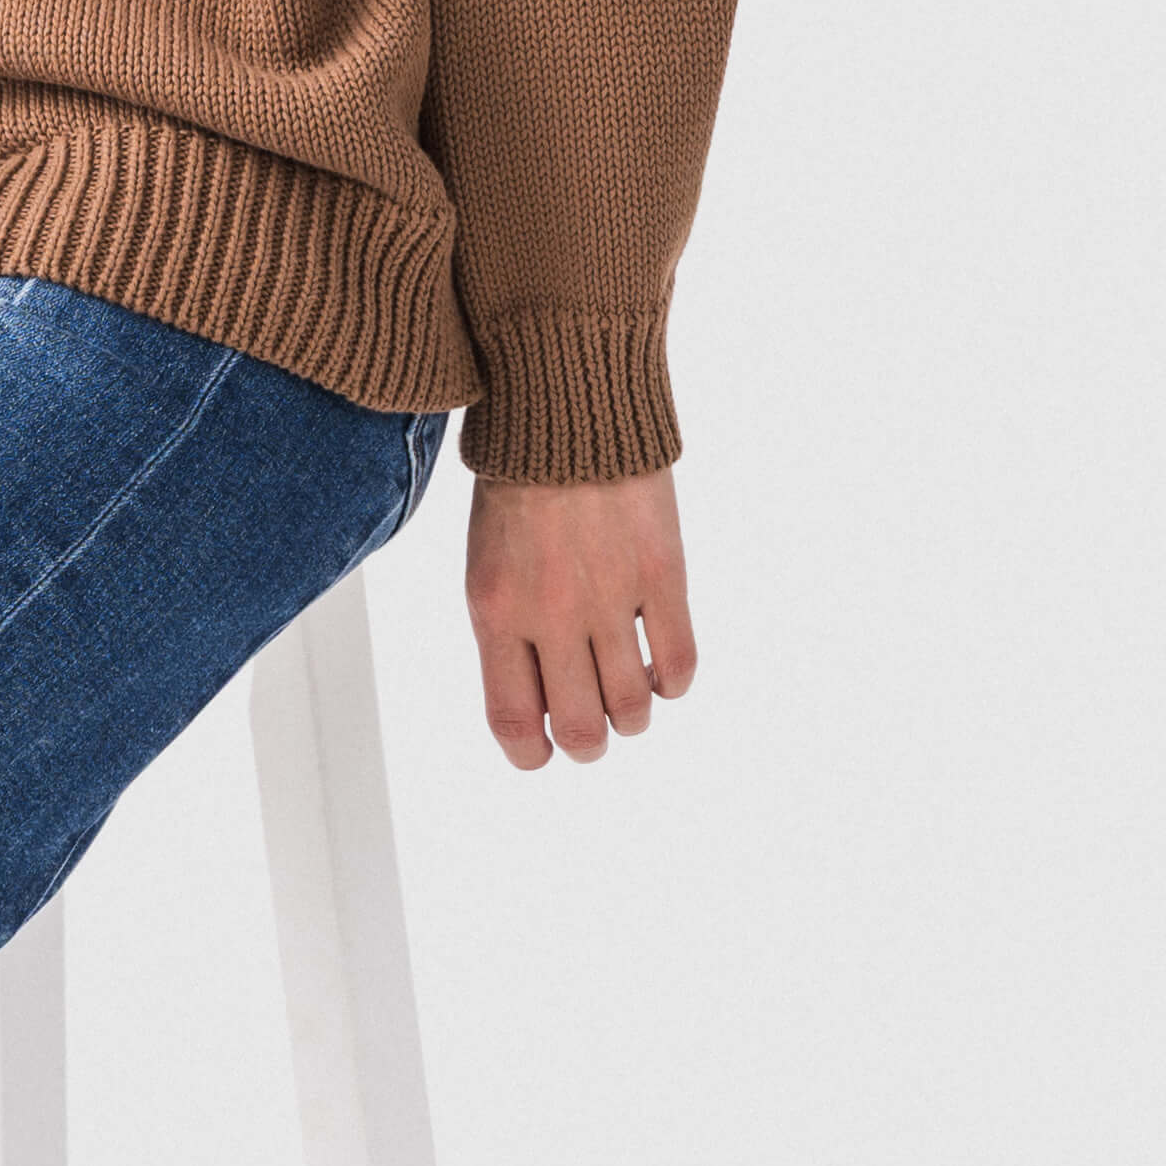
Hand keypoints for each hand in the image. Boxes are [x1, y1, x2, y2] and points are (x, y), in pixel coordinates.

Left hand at [465, 467, 695, 772]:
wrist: (568, 410)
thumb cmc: (519, 488)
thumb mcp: (487, 565)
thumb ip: (509, 634)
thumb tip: (540, 702)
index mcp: (496, 613)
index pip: (514, 721)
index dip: (533, 755)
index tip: (544, 753)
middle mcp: (552, 614)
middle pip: (581, 730)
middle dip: (589, 745)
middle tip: (596, 729)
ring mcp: (611, 596)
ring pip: (633, 708)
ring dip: (633, 716)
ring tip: (629, 692)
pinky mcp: (663, 575)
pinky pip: (679, 663)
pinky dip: (672, 681)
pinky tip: (661, 665)